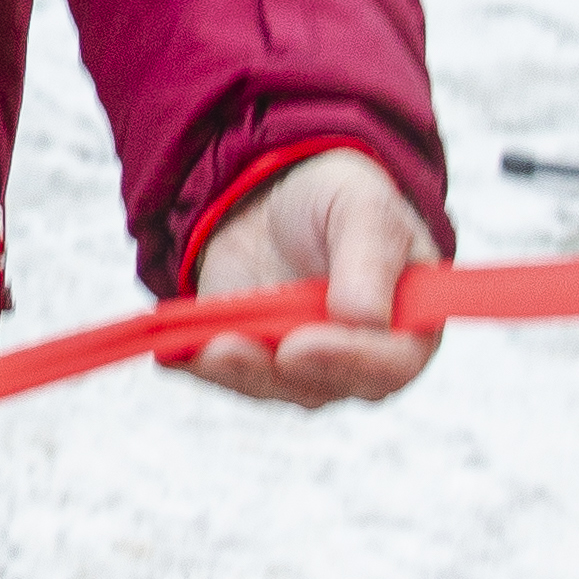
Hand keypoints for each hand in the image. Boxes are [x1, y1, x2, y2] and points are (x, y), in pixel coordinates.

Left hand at [184, 148, 438, 405]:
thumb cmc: (337, 197)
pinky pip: (227, 375)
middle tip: (237, 347)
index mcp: (407, 325)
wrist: (277, 191)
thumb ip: (372, 257)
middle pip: (326, 387)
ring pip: (273, 388)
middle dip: (279, 372)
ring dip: (236, 372)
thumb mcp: (364, 207)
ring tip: (205, 347)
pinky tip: (170, 354)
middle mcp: (358, 359)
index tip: (301, 345)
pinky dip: (198, 365)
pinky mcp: (253, 360)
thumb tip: (362, 319)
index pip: (392, 365)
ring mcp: (303, 365)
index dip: (350, 361)